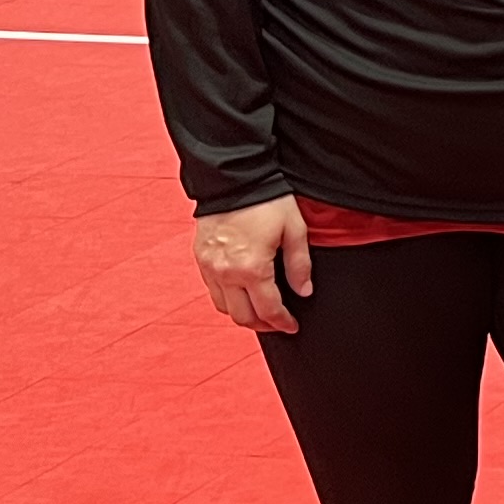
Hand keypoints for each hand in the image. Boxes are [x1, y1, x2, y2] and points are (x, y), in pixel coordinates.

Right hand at [198, 199, 313, 334]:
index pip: (268, 309)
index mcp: (251, 268)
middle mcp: (225, 273)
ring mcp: (209, 266)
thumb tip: (303, 291)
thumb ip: (299, 265)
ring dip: (242, 313)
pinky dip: (227, 298)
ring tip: (260, 310)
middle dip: (263, 325)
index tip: (292, 326)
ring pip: (224, 307)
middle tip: (278, 323)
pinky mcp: (200, 258)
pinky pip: (212, 290)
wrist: (234, 177)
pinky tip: (241, 291)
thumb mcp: (294, 230)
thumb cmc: (267, 200)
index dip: (282, 323)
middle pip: (242, 316)